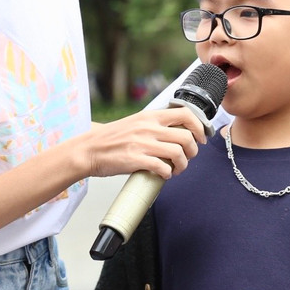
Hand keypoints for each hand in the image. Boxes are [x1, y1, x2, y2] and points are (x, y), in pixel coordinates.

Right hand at [83, 107, 206, 179]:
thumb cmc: (111, 138)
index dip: (200, 127)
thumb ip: (155, 125)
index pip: (186, 114)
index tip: (201, 138)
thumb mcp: (136, 122)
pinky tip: (164, 175)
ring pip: (178, 153)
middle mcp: (148, 128)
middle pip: (186, 137)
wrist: (88, 149)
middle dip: (194, 151)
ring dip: (183, 165)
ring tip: (177, 169)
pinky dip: (168, 173)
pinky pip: (162, 167)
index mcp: (150, 116)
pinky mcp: (135, 159)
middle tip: (189, 157)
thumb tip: (178, 132)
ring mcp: (142, 143)